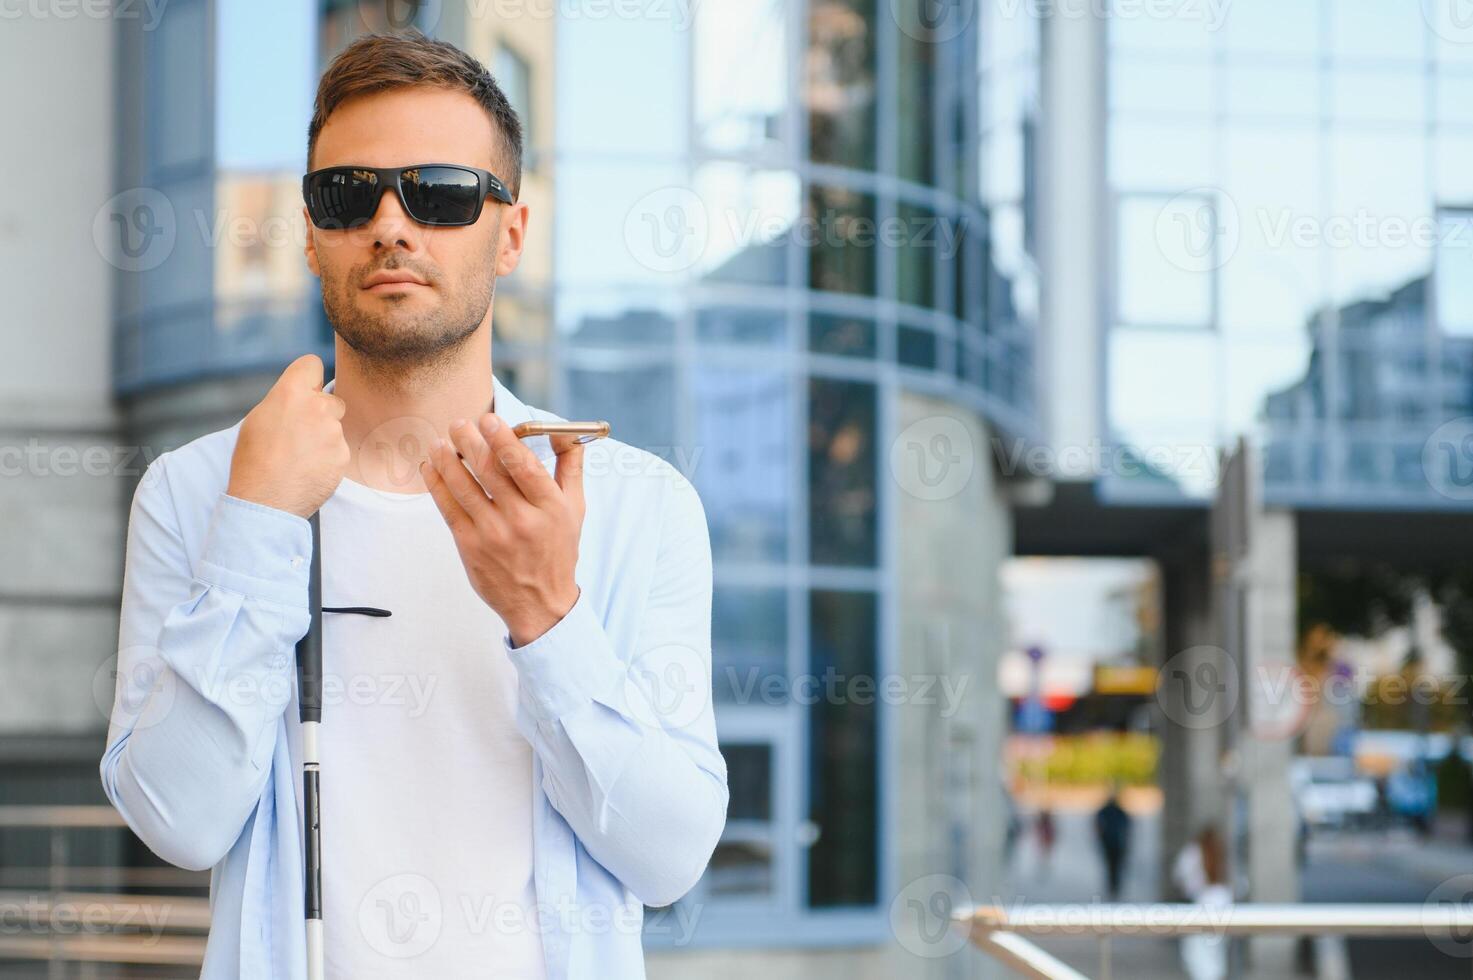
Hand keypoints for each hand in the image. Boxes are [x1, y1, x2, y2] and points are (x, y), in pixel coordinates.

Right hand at [227, 354, 348, 517]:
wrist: (264, 501)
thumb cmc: (254, 459)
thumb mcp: (259, 419)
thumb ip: (285, 401)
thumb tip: (302, 393)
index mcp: (291, 393)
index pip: (312, 364)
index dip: (307, 378)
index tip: (304, 390)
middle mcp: (317, 407)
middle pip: (330, 399)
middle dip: (320, 412)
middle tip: (298, 434)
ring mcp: (334, 432)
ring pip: (335, 426)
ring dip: (323, 438)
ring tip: (299, 457)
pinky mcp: (343, 455)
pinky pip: (339, 449)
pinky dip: (328, 458)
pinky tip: (309, 469)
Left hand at [421, 414, 585, 645]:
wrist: (541, 604)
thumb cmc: (558, 549)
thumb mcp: (574, 508)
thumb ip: (569, 467)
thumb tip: (563, 431)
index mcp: (551, 507)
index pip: (523, 465)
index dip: (503, 439)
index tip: (489, 419)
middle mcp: (522, 520)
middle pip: (490, 471)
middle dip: (469, 441)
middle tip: (458, 423)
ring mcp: (493, 535)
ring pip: (463, 487)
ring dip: (447, 460)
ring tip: (439, 442)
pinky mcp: (470, 547)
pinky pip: (448, 509)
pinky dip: (437, 485)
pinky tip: (431, 468)